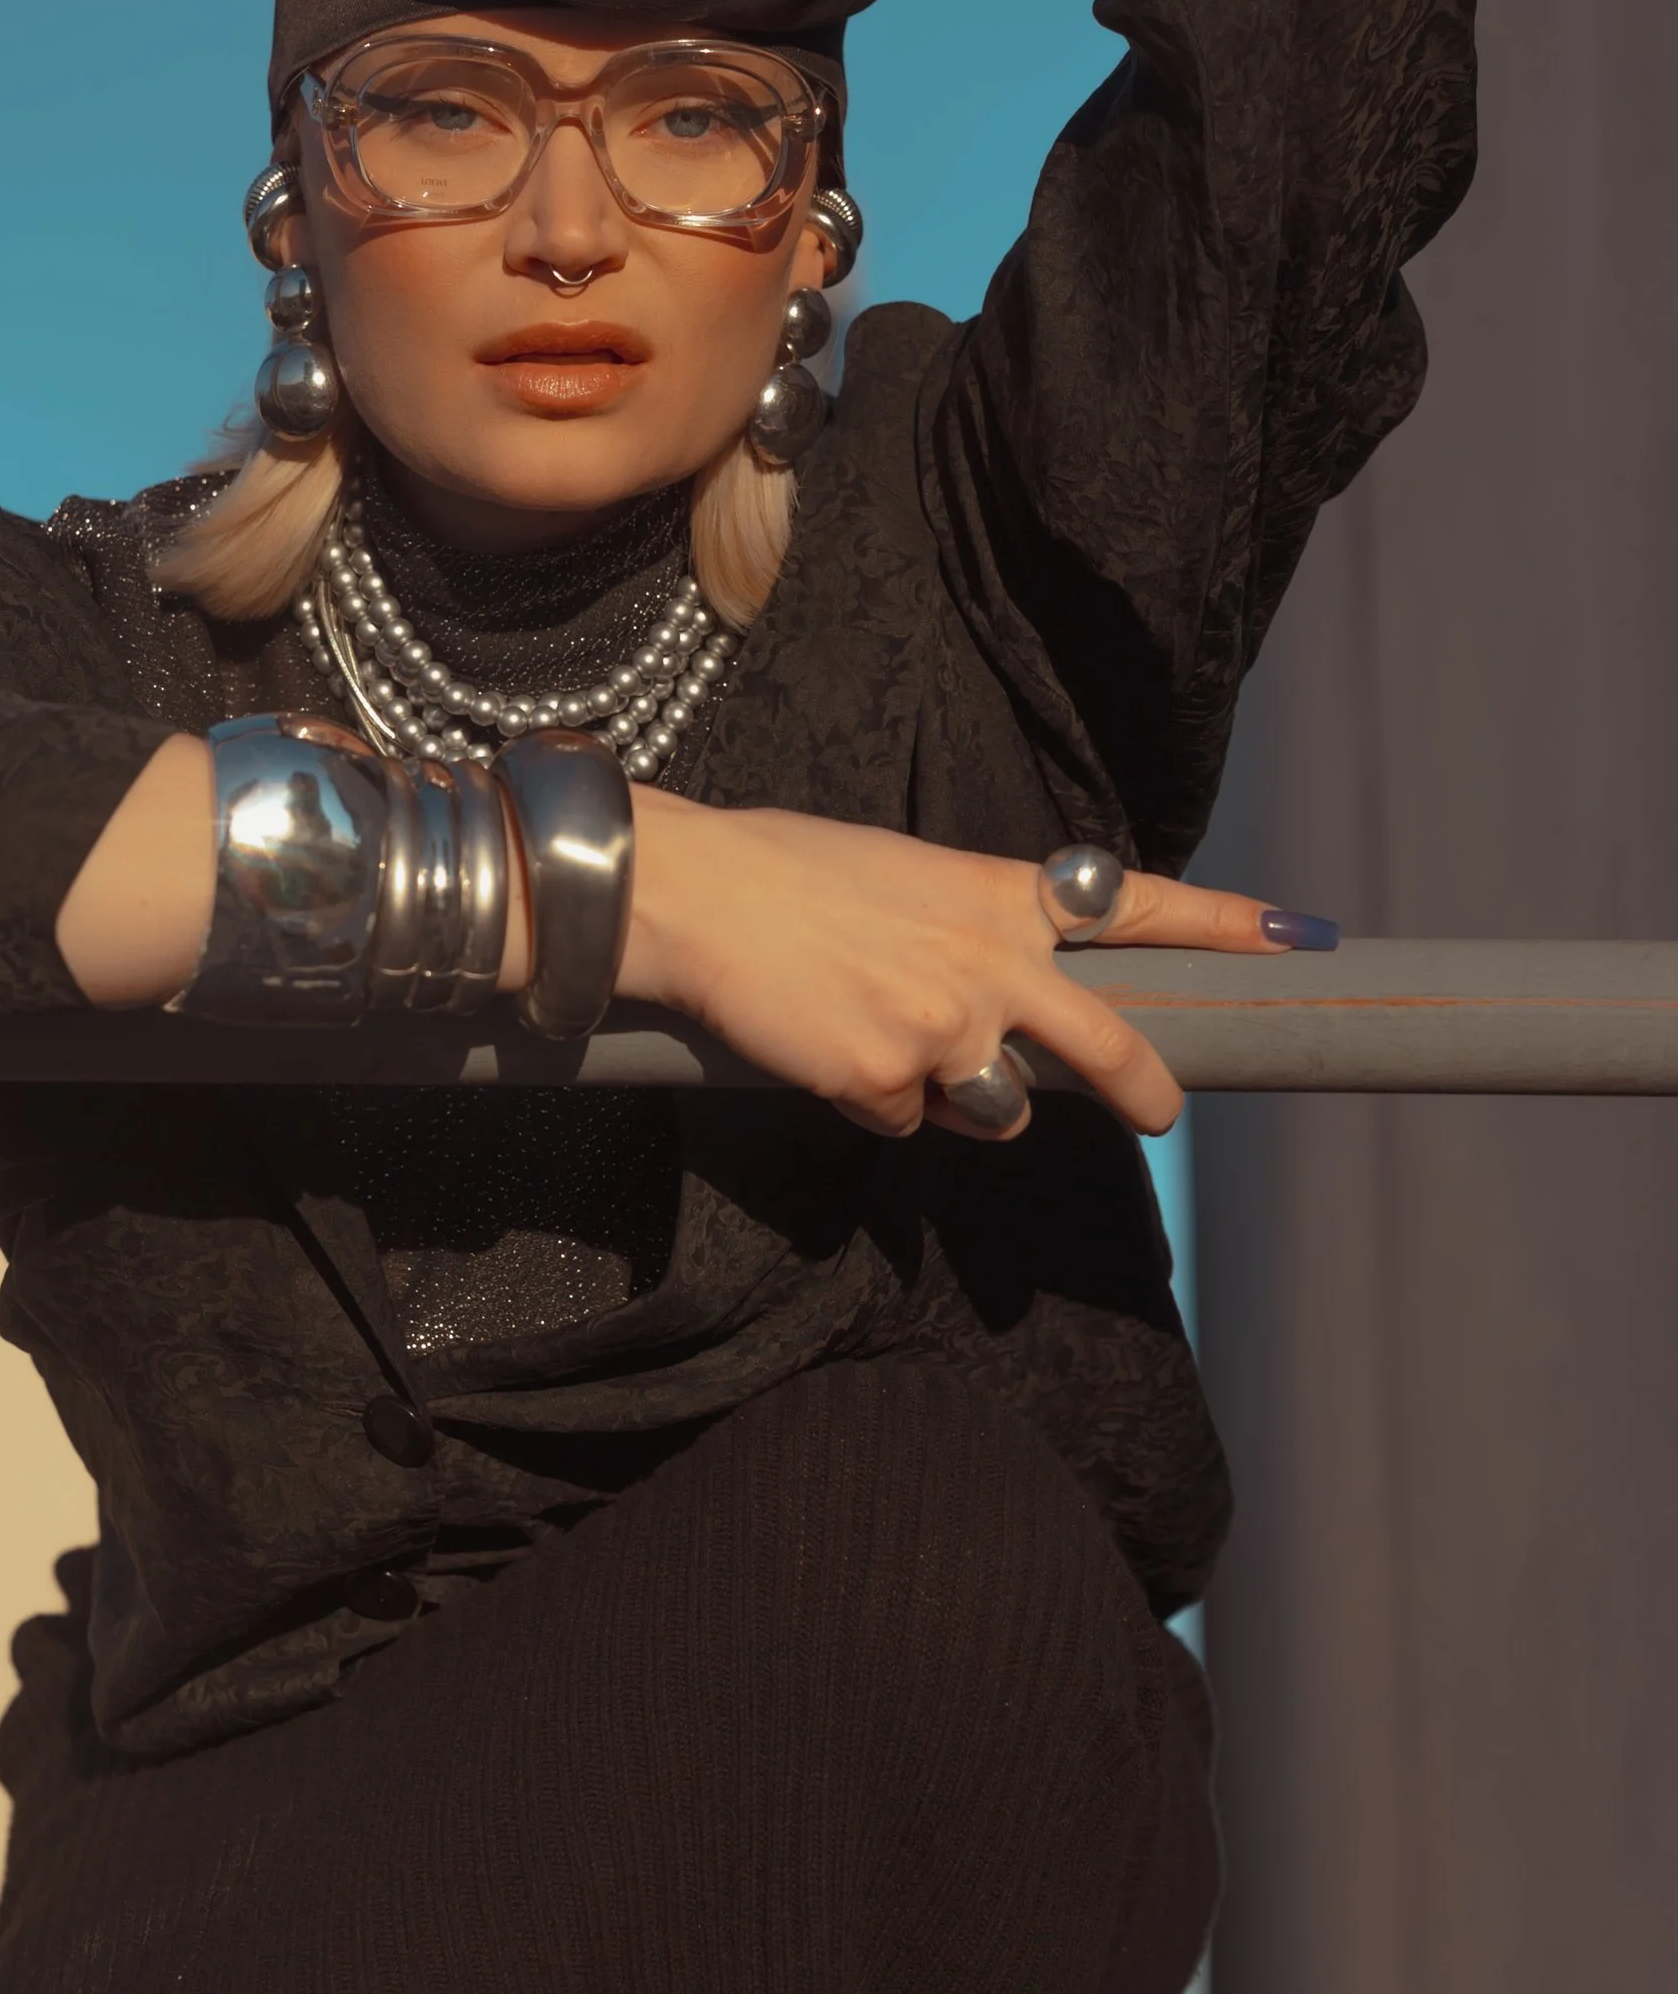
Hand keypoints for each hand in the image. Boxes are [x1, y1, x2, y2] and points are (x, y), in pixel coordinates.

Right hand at [618, 792, 1301, 1140]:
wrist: (694, 894)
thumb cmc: (782, 870)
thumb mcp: (900, 875)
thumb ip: (966, 932)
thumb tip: (986, 1001)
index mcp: (997, 894)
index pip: (1134, 904)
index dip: (1224, 922)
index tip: (1299, 934)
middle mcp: (991, 965)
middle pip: (1108, 1046)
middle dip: (1145, 1090)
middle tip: (1161, 1114)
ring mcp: (945, 1032)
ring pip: (998, 1108)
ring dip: (958, 1095)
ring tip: (880, 1034)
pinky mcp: (887, 1085)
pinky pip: (906, 1123)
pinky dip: (872, 1100)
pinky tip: (824, 1047)